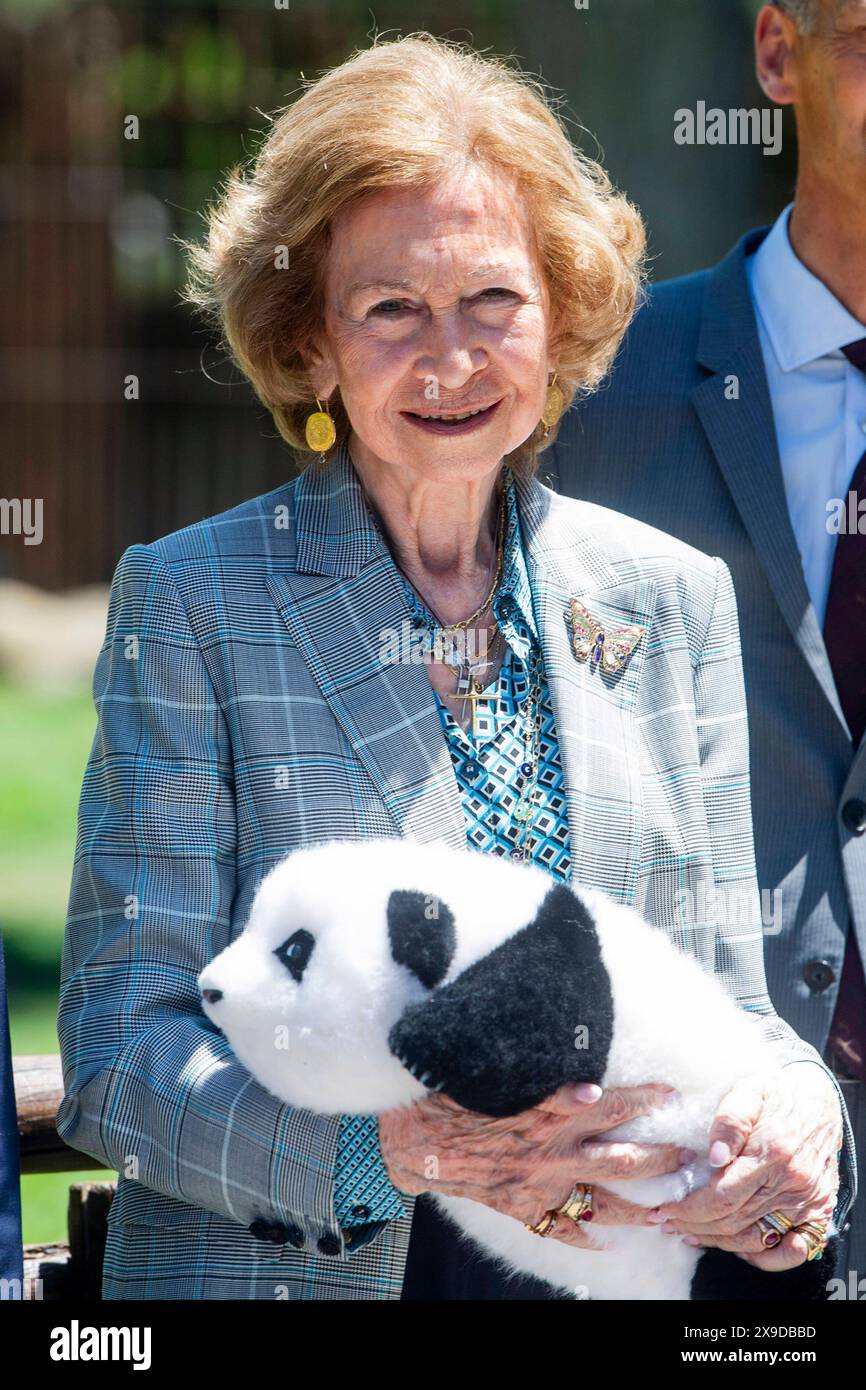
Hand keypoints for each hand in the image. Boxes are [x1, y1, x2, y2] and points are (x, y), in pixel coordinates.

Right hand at [379, 1081, 693, 1250]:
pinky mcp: (522, 1207)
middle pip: (619, 1158)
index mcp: (547, 1114)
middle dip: (659, 1157)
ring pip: (602, 1200)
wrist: (414, 1139)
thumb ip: (541, 1072)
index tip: (671, 1092)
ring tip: (672, 1208)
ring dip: (640, 1204)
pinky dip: (585, 1238)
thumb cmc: (453, 1094)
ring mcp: (539, 1185)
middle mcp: (550, 1153)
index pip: (609, 1105)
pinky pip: (560, 1229)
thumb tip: (582, 1071)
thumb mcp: (497, 1071)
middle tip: (691, 1155)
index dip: (642, 1098)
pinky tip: (607, 1243)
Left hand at [648, 1065, 841, 1269]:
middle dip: (694, 1225)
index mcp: (772, 1153)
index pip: (722, 1197)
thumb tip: (714, 1156)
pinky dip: (765, 1257)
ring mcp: (808, 1200)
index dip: (688, 1209)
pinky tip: (738, 1248)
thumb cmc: (775, 1095)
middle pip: (734, 1222)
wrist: (818, 1100)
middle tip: (667, 1222)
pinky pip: (793, 1249)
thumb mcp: (747, 1092)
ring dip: (719, 1242)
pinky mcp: (819, 1210)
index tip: (664, 1209)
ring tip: (690, 1234)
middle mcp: (792, 1182)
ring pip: (756, 1238)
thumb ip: (729, 1121)